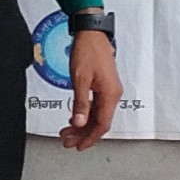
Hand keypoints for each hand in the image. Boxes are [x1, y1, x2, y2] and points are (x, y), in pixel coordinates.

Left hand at [59, 28, 122, 149]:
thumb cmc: (87, 51)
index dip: (90, 138)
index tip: (78, 146)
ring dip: (82, 125)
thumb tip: (78, 122)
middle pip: (100, 122)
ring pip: (97, 115)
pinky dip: (85, 114)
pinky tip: (74, 118)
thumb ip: (80, 103)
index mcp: (110, 94)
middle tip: (67, 141)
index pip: (102, 125)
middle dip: (83, 134)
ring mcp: (110, 90)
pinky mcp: (105, 86)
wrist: (91, 34)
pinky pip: (97, 106)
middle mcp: (113, 94)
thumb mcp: (80, 79)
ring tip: (67, 132)